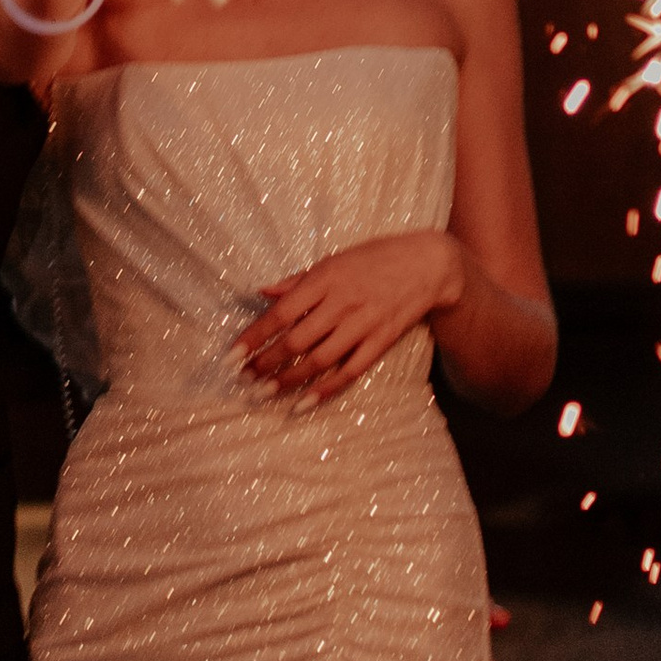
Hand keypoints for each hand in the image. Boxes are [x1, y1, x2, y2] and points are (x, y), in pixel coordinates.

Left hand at [236, 229, 464, 402]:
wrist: (427, 265)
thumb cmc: (374, 259)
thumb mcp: (333, 260)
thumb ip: (297, 281)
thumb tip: (262, 293)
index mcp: (325, 278)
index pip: (281, 313)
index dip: (254, 336)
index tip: (233, 356)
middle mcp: (342, 302)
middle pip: (297, 340)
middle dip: (266, 363)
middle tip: (245, 380)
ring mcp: (363, 324)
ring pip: (320, 359)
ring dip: (289, 379)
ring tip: (265, 393)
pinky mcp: (381, 341)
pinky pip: (350, 370)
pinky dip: (326, 389)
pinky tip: (304, 402)